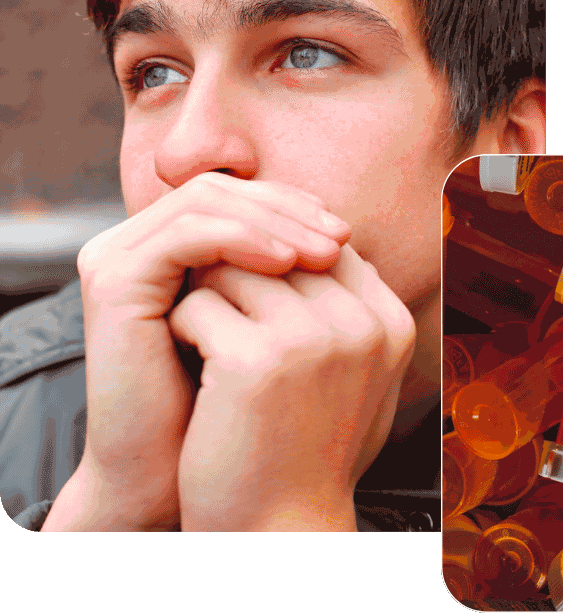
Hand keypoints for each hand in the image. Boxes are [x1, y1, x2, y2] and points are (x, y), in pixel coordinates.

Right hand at [66, 172, 348, 531]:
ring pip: (208, 202)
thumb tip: (347, 236)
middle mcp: (138, 243)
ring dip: (275, 220)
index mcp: (171, 246)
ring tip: (325, 253)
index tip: (343, 234)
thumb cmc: (228, 402)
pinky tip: (286, 263)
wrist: (171, 473)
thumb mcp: (267, 324)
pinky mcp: (113, 281)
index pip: (238, 196)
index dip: (293, 206)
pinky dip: (242, 239)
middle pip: (225, 191)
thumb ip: (289, 275)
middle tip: (341, 237)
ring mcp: (119, 258)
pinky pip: (187, 235)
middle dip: (289, 209)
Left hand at [166, 242, 415, 531]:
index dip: (279, 261)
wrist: (282, 530)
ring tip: (208, 340)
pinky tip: (194, 366)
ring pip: (234, 266)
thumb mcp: (358, 376)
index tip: (252, 292)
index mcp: (390, 323)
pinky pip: (198, 305)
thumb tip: (333, 244)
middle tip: (220, 312)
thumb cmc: (311, 451)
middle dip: (242, 274)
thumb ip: (353, 310)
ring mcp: (313, 339)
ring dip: (210, 297)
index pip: (326, 245)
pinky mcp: (257, 359)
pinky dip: (184, 329)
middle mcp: (361, 324)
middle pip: (279, 248)